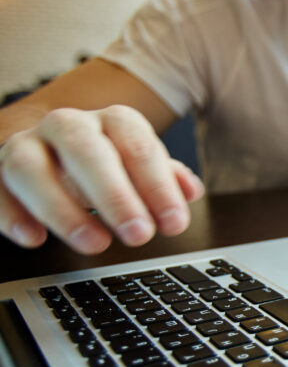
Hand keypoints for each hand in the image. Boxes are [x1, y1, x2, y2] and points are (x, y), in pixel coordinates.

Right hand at [0, 105, 203, 252]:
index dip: (158, 185)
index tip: (175, 223)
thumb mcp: (140, 168)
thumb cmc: (106, 164)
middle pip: (85, 149)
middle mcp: (66, 127)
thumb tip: (191, 191)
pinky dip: (10, 214)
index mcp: (111, 122)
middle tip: (139, 235)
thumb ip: (166, 178)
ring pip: (31, 167)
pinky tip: (34, 239)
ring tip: (94, 244)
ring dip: (63, 209)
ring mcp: (26, 146)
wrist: (51, 150)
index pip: (137, 145)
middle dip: (115, 195)